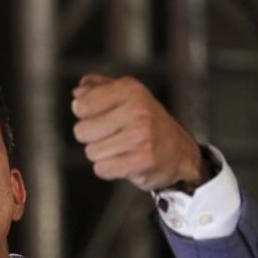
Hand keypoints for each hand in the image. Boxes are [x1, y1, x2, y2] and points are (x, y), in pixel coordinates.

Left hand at [71, 73, 205, 191]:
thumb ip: (98, 88)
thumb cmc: (146, 123)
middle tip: (115, 136)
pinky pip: (102, 169)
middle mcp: (137, 109)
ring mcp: (141, 135)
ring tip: (123, 149)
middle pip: (81, 131)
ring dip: (103, 155)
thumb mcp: (126, 96)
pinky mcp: (143, 160)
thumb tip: (77, 92)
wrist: (180, 153)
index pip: (81, 105)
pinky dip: (110, 169)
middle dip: (93, 138)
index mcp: (129, 89)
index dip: (85, 116)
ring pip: (91, 152)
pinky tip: (126, 162)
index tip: (103, 117)